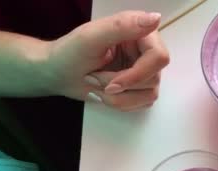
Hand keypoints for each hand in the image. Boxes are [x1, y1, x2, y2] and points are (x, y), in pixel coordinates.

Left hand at [46, 11, 169, 110]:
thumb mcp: (92, 36)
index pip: (159, 57)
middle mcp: (147, 50)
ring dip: (118, 97)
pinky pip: (143, 104)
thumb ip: (123, 26)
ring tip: (97, 85)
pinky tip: (105, 93)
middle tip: (95, 79)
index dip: (138, 74)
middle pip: (153, 79)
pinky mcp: (141, 88)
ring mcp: (146, 71)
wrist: (58, 73)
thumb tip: (156, 18)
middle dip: (121, 86)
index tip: (112, 84)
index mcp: (140, 31)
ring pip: (148, 94)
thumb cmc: (70, 53)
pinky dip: (121, 103)